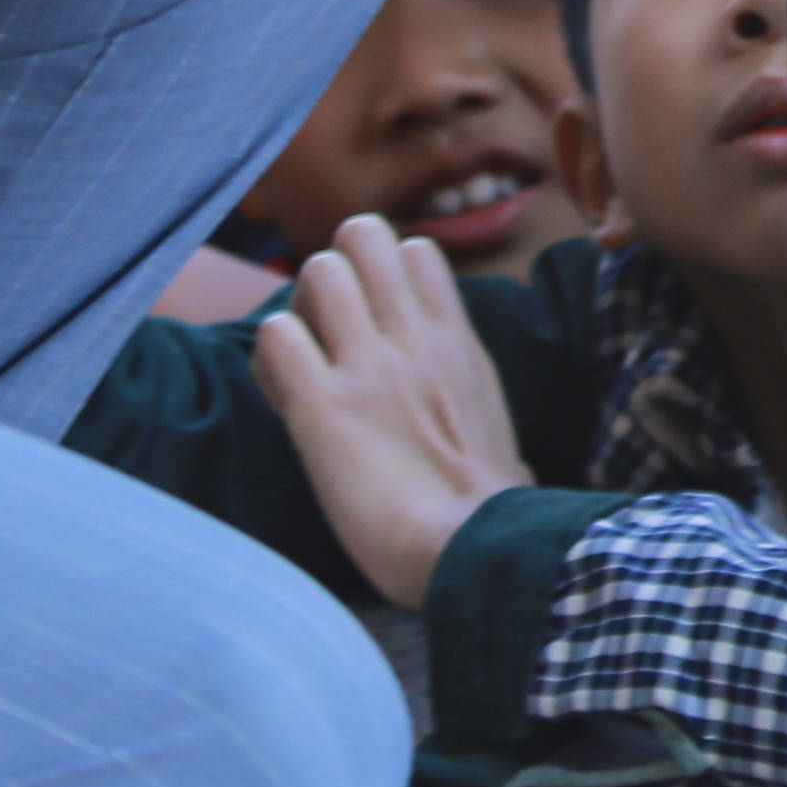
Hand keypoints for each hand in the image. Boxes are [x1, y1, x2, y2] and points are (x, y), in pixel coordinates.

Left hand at [253, 216, 538, 608]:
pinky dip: (268, 361)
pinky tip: (284, 398)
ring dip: (298, 310)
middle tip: (325, 331)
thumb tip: (518, 475)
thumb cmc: (491, 518)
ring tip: (301, 364)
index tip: (367, 328)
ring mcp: (368, 366)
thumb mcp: (506, 449)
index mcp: (458, 343)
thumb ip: (498, 437)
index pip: (417, 250)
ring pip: (316, 271)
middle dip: (334, 272)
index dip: (380, 277)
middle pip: (363, 235)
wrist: (470, 551)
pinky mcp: (322, 405)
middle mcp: (414, 338)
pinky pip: (275, 336)